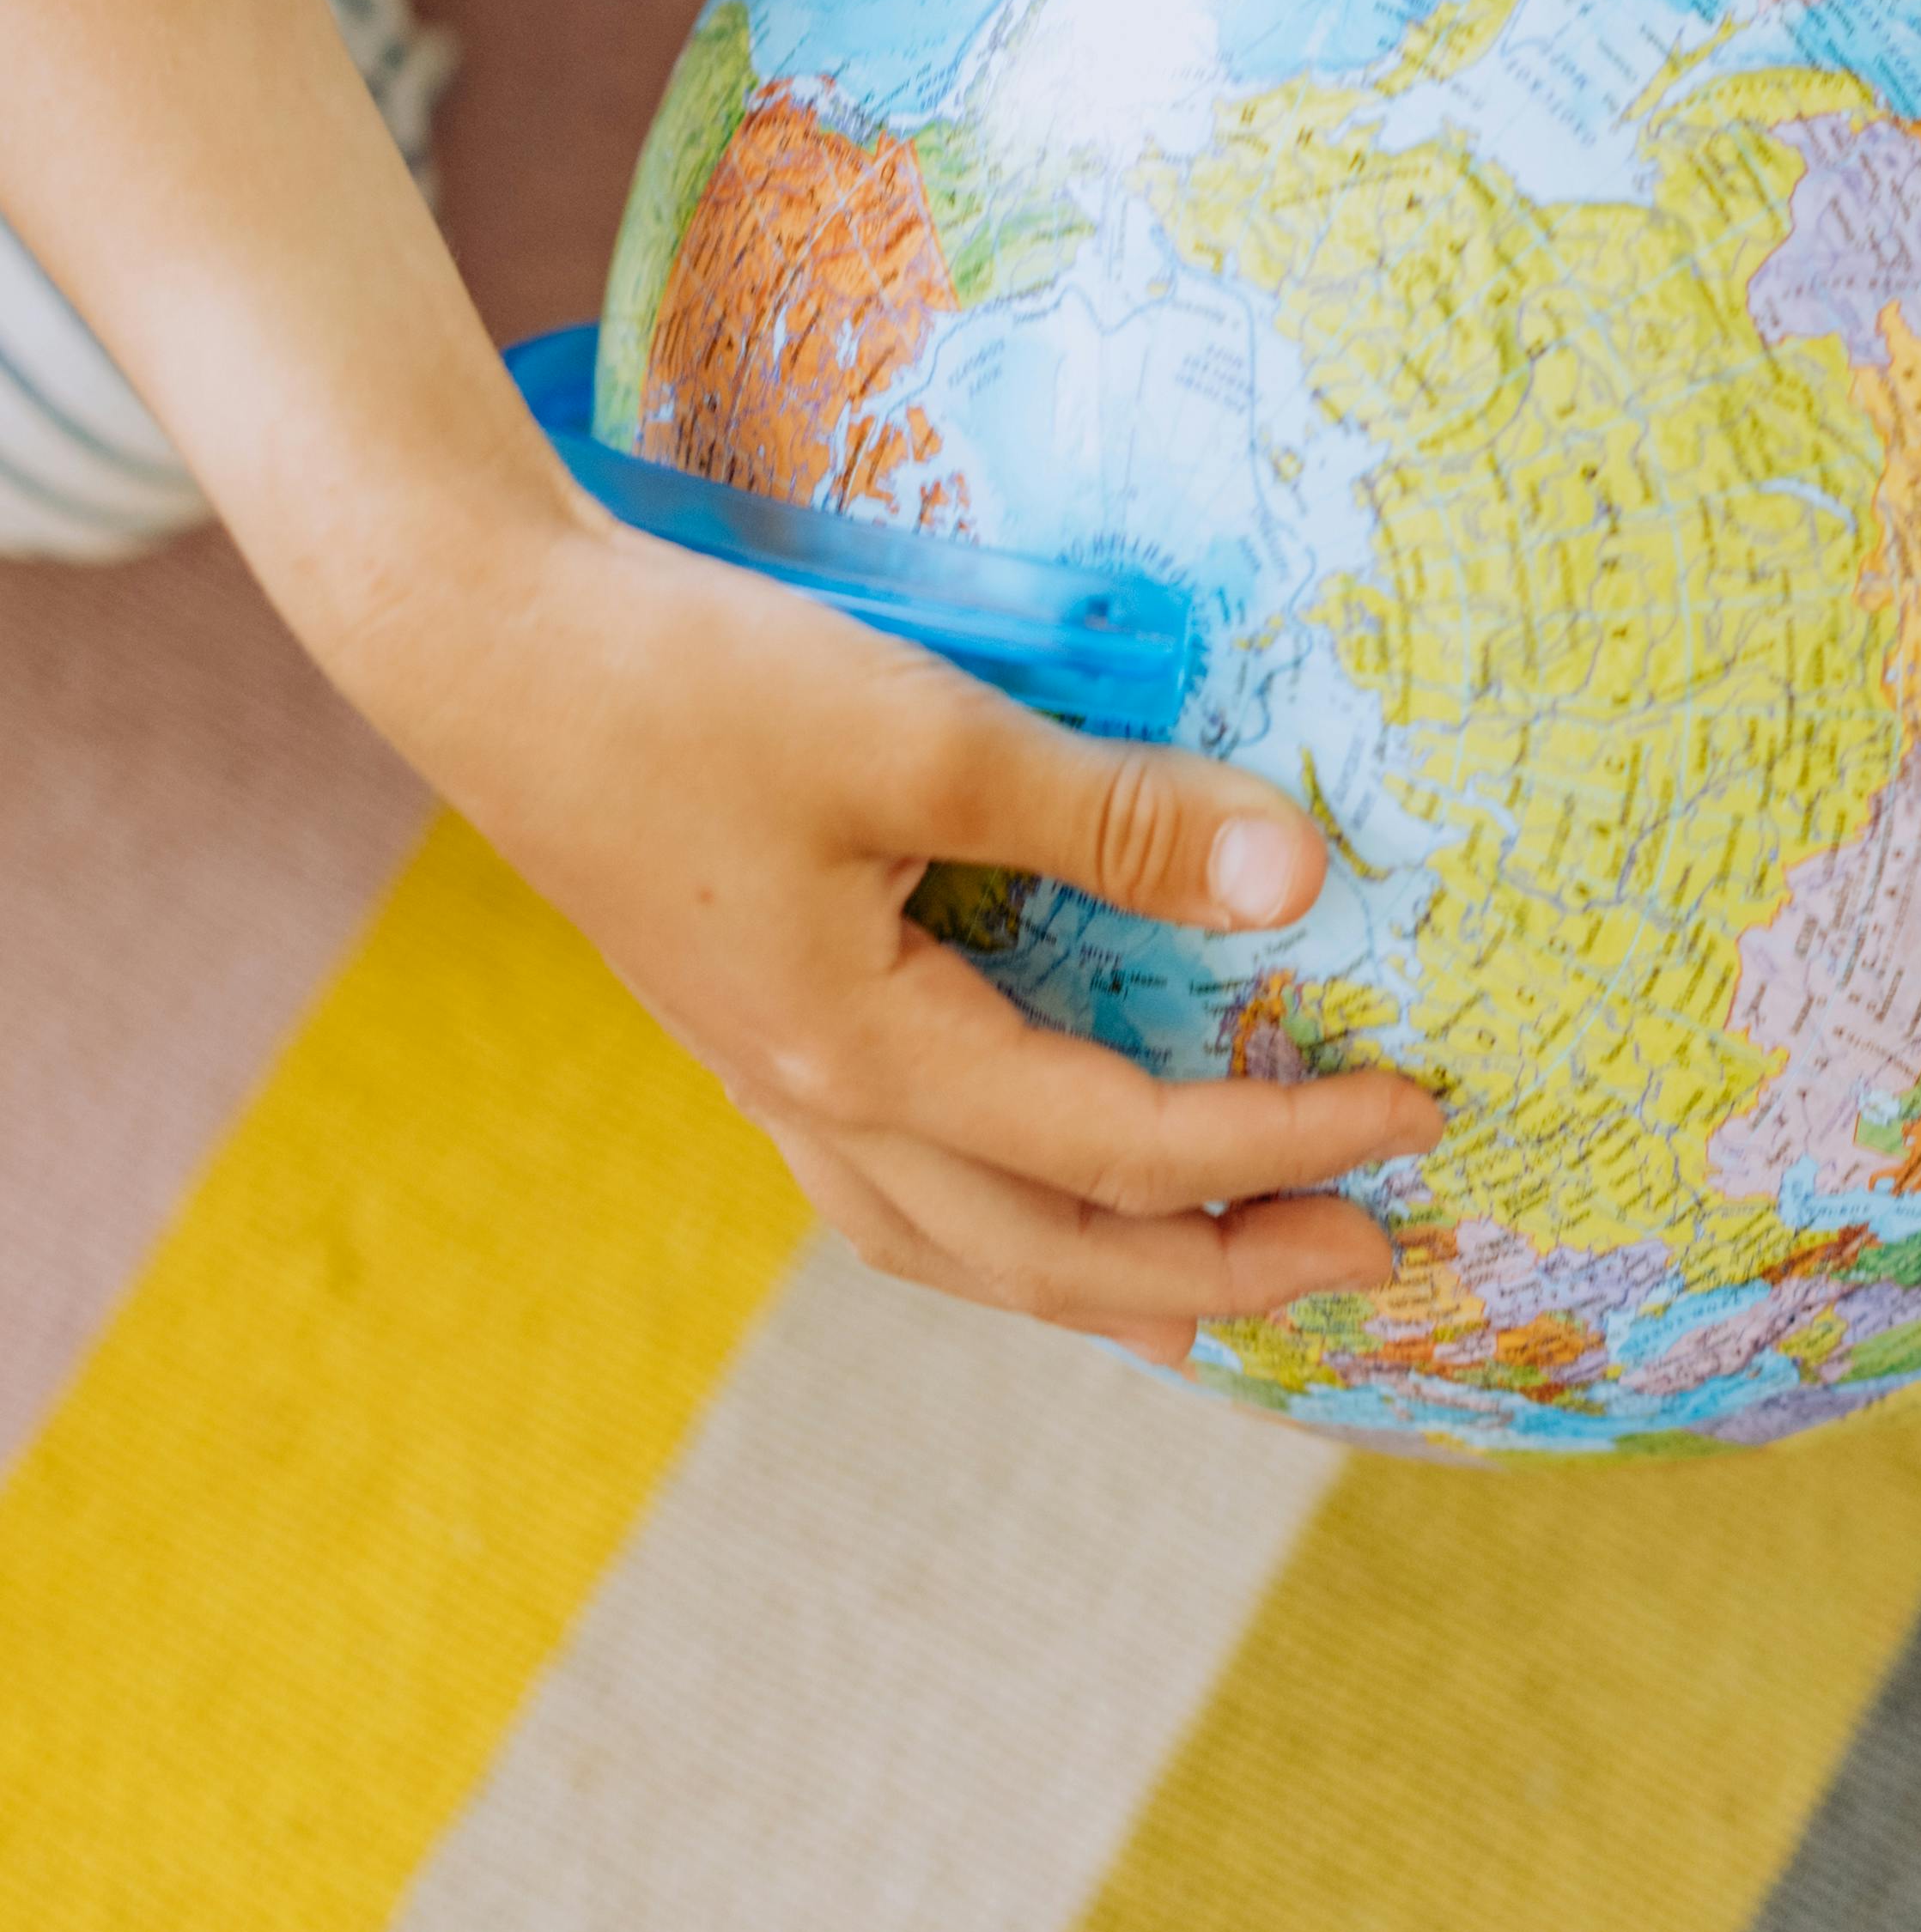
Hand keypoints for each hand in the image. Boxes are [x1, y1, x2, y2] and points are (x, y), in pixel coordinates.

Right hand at [365, 473, 1447, 1355]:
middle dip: (1222, 1271)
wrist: (490, 646)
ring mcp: (777, 1076)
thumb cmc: (694, 679)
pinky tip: (1043, 1181)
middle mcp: (820, 1104)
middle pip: (1051, 1257)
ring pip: (964, 1244)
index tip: (1419, 1114)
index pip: (1128, 1151)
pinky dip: (1003, 1217)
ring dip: (1103, 1277)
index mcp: (868, 1056)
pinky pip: (905, 1182)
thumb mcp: (925, 732)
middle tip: (1370, 1258)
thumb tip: (1300, 879)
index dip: (1288, 1142)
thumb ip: (1115, 814)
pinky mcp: (757, 1022)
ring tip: (1221, 1286)